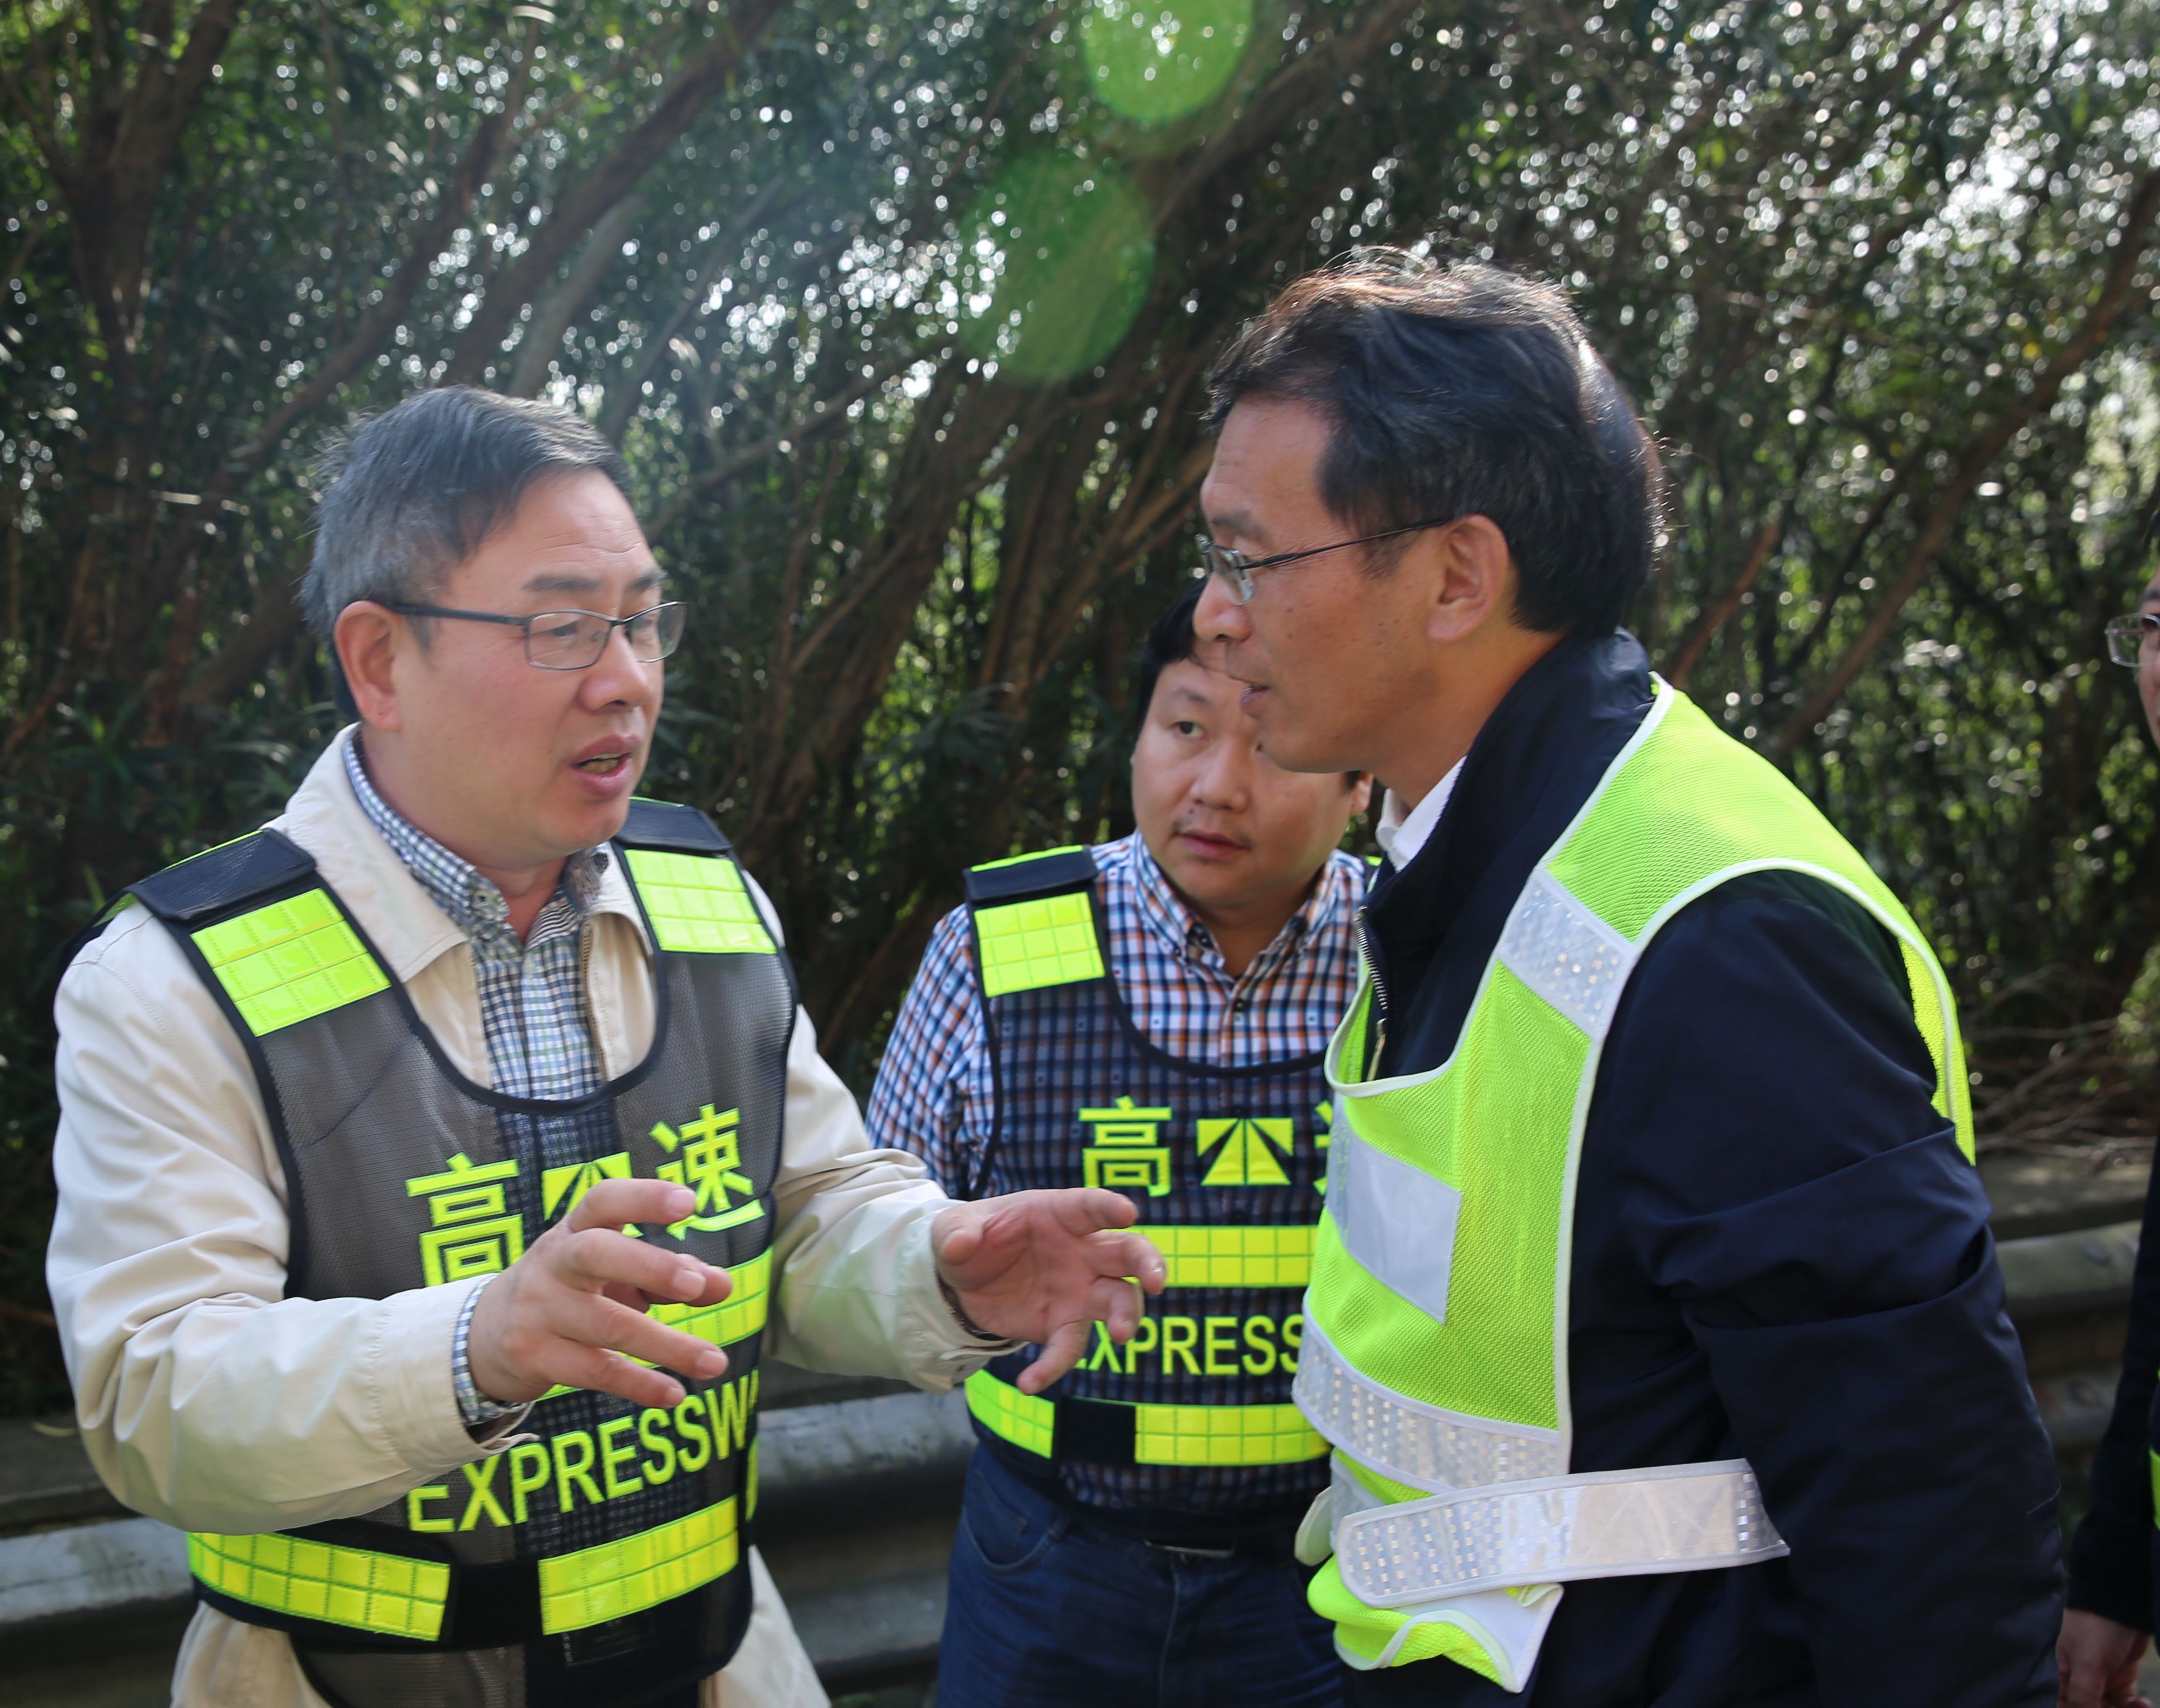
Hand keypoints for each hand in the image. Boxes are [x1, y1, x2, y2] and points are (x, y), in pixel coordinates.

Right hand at [467, 1179, 733, 1409]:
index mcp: (575, 1230)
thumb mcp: (613, 1273)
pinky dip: (639, 1384)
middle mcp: (553, 1263)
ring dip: (666, 1345)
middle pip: (596, 1253)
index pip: (604, 1201)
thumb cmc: (571, 1291)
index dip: (644, 1198)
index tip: (689, 1203)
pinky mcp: (534, 1357)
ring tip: (715, 1362)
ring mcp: (538, 1310)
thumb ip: (669, 1274)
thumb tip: (721, 1285)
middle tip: (696, 1287)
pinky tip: (674, 1394)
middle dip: (650, 1266)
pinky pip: (594, 1371)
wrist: (485, 1336)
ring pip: (606, 1324)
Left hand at [931, 1187, 1166, 1392]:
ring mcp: (1078, 1290)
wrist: (959, 1281)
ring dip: (1128, 1317)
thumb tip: (959, 1245)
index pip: (1089, 1206)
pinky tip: (1030, 1383)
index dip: (1109, 1208)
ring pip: (1118, 1301)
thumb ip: (958, 1232)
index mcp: (1058, 1214)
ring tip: (1122, 1336)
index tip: (1128, 1213)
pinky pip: (1069, 1348)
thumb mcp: (951, 1227)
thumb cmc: (969, 1238)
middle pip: (1127, 1254)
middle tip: (1156, 1282)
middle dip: (1147, 1264)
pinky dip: (1054, 1367)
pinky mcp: (1062, 1325)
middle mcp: (1080, 1251)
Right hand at [2059, 1609, 2152, 1707]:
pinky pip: (2125, 1704)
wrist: (2123, 1603)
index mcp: (2060, 1678)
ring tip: (2139, 1706)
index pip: (2065, 1707)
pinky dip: (2135, 1707)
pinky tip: (2143, 1703)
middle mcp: (2077, 1681)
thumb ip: (2081, 1698)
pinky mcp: (2119, 1679)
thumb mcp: (2087, 1666)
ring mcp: (2099, 1680)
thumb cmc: (2096, 1631)